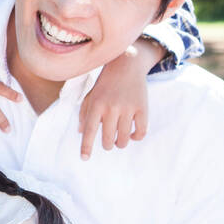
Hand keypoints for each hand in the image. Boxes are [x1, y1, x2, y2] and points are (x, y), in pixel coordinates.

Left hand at [77, 40, 158, 159]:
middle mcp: (111, 107)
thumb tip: (80, 133)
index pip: (89, 130)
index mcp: (96, 104)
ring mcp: (127, 108)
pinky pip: (141, 132)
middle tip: (108, 142)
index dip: (86, 146)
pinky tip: (133, 135)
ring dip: (120, 143)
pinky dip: (136, 138)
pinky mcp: (142, 108)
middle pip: (107, 138)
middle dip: (107, 144)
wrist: (126, 65)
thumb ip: (84, 113)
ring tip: (119, 140)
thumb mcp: (91, 95)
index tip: (84, 158)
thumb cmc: (105, 84)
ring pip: (124, 139)